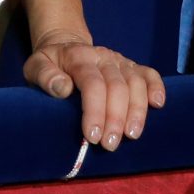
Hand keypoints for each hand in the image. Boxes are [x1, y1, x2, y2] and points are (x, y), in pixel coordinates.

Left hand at [23, 32, 165, 150]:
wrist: (65, 48)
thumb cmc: (50, 65)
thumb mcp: (35, 66)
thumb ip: (44, 75)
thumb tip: (62, 88)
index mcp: (79, 56)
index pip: (92, 83)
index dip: (94, 110)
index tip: (92, 136)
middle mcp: (103, 56)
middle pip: (117, 86)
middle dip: (115, 118)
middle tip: (109, 144)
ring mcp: (119, 61)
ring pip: (136, 83)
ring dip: (137, 111)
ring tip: (132, 135)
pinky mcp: (131, 67)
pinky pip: (149, 74)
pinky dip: (156, 87)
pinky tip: (158, 104)